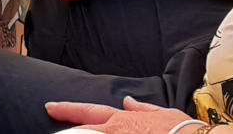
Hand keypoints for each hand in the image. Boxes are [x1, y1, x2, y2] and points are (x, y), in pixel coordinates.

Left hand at [43, 96, 192, 132]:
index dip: (67, 109)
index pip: (88, 111)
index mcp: (121, 120)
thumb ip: (142, 108)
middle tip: (51, 132)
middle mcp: (115, 133)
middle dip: (66, 132)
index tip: (49, 106)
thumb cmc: (182, 129)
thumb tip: (129, 101)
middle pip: (82, 132)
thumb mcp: (162, 112)